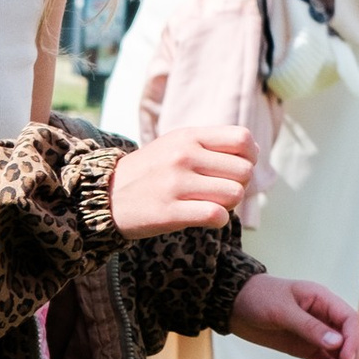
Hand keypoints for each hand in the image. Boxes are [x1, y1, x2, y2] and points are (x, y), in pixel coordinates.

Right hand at [110, 126, 256, 234]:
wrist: (105, 196)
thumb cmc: (149, 172)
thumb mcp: (175, 145)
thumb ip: (210, 144)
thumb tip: (252, 153)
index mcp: (188, 137)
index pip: (242, 139)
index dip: (250, 157)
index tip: (236, 169)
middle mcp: (183, 156)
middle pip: (243, 171)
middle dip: (239, 185)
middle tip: (219, 191)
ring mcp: (176, 184)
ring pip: (234, 195)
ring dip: (228, 205)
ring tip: (209, 204)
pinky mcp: (170, 212)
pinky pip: (216, 216)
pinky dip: (217, 221)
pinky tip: (204, 218)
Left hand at [229, 273, 358, 358]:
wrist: (234, 304)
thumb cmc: (258, 297)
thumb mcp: (282, 310)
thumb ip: (309, 326)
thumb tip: (337, 343)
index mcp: (323, 300)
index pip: (350, 320)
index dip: (352, 340)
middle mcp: (325, 317)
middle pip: (350, 340)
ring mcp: (316, 334)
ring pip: (339, 354)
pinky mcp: (306, 347)